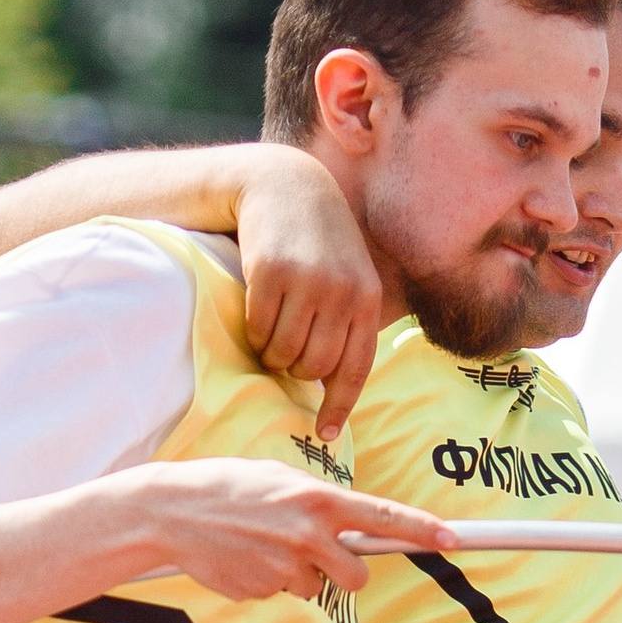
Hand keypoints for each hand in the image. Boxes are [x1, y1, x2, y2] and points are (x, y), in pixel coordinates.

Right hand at [108, 458, 447, 606]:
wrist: (170, 512)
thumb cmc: (230, 487)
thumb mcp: (279, 478)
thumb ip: (321, 500)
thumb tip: (355, 526)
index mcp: (317, 500)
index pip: (382, 518)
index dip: (421, 530)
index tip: (453, 540)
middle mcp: (307, 536)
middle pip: (356, 578)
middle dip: (344, 572)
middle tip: (314, 552)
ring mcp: (283, 568)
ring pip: (313, 587)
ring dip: (297, 573)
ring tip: (261, 545)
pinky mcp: (261, 592)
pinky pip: (280, 593)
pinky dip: (267, 580)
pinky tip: (242, 557)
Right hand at [234, 148, 384, 435]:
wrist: (286, 187)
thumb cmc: (317, 244)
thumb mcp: (347, 277)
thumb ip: (346, 324)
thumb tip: (331, 387)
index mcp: (367, 299)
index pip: (355, 368)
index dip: (339, 407)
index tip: (326, 435)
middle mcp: (342, 292)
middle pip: (313, 367)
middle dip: (296, 370)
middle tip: (286, 354)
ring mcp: (308, 282)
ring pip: (283, 353)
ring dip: (272, 352)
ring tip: (272, 329)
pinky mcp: (271, 272)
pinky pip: (258, 329)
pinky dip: (254, 330)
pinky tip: (258, 308)